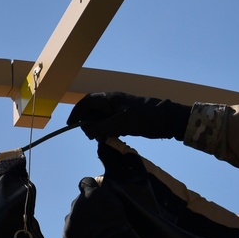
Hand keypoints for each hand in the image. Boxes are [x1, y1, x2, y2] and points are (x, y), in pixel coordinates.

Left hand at [62, 177, 138, 237]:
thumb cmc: (116, 223)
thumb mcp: (116, 202)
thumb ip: (106, 191)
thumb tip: (101, 183)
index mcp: (90, 193)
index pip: (85, 182)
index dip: (90, 187)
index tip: (94, 193)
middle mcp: (77, 203)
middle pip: (79, 200)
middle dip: (85, 205)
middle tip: (95, 216)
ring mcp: (70, 219)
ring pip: (73, 215)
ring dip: (79, 219)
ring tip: (90, 229)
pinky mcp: (66, 233)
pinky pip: (69, 230)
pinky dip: (76, 232)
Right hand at [66, 92, 191, 140]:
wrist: (167, 118)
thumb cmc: (144, 118)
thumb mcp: (120, 124)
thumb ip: (101, 127)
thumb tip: (86, 131)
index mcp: (110, 98)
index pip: (87, 102)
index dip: (77, 112)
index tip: (71, 125)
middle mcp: (113, 102)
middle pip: (93, 110)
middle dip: (88, 122)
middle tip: (90, 135)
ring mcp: (120, 109)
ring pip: (102, 117)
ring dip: (98, 127)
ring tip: (101, 138)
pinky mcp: (127, 118)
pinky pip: (111, 123)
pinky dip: (108, 130)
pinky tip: (111, 138)